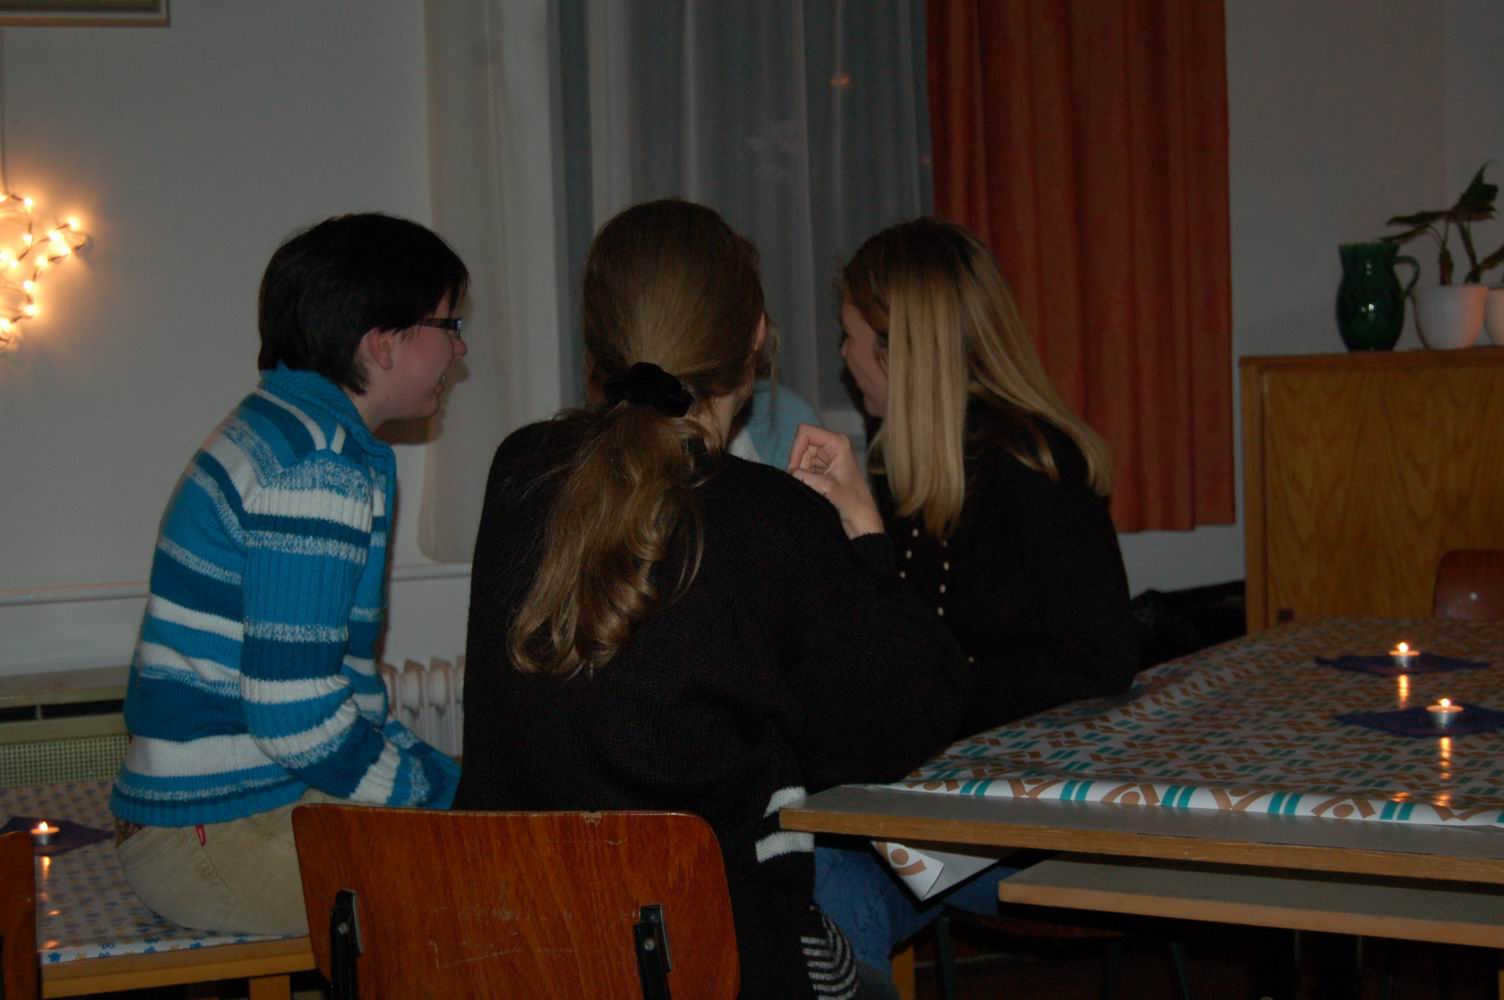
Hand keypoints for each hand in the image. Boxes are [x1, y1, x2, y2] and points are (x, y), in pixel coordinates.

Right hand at [787, 423, 883, 538]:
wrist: (861, 520)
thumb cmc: (851, 503)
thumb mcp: (826, 487)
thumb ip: (803, 476)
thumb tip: (788, 473)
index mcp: (838, 442)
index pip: (805, 432)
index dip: (796, 449)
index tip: (795, 470)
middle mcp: (832, 445)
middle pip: (801, 445)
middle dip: (798, 463)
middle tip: (807, 482)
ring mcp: (827, 457)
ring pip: (800, 458)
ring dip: (801, 473)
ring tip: (815, 488)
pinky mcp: (823, 469)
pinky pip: (803, 468)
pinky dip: (803, 478)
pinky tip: (814, 490)